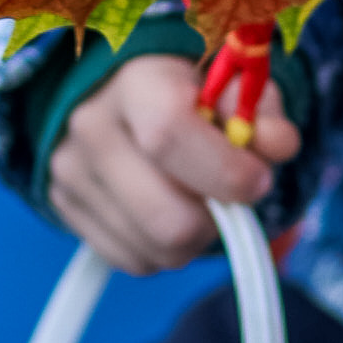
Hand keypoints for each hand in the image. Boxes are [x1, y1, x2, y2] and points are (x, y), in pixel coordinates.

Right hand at [46, 53, 301, 273]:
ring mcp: (72, 173)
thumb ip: (261, 112)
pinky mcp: (66, 209)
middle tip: (230, 198)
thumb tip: (276, 144)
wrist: (120, 94)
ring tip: (199, 200)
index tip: (259, 181)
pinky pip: (135, 261)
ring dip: (195, 238)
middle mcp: (92, 126)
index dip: (225, 170)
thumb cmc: (190, 91)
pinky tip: (168, 208)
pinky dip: (166, 249)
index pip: (169, 134)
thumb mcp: (234, 85)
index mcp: (135, 81)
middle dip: (217, 220)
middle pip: (166, 216)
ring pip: (156, 249)